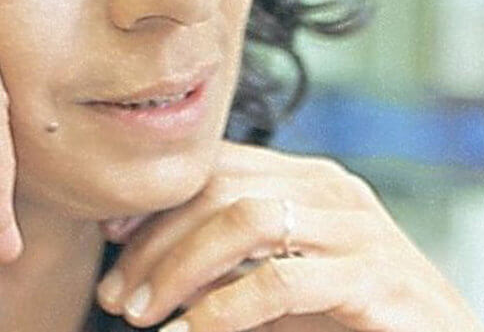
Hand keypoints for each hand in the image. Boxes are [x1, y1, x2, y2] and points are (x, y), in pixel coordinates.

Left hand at [94, 141, 482, 331]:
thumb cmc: (354, 318)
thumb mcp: (281, 283)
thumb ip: (229, 265)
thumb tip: (140, 267)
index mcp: (309, 180)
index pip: (217, 167)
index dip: (156, 202)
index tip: (109, 242)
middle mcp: (332, 191)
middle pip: (220, 189)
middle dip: (155, 243)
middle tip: (115, 297)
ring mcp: (357, 229)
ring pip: (245, 219)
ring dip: (179, 269)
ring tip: (142, 315)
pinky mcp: (373, 277)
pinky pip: (283, 280)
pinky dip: (225, 309)